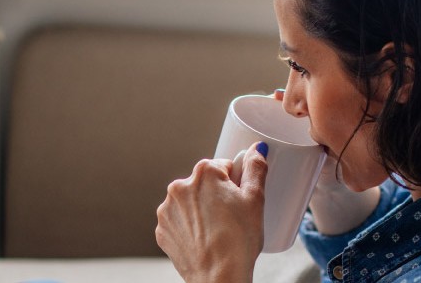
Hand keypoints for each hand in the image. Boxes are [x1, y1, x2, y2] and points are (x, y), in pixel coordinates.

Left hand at [156, 142, 268, 282]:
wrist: (218, 277)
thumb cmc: (239, 241)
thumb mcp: (256, 200)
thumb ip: (256, 169)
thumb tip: (257, 150)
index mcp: (204, 173)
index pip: (224, 166)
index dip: (236, 183)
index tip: (240, 199)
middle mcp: (179, 186)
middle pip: (204, 183)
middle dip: (217, 195)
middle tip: (232, 218)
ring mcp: (167, 209)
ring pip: (190, 202)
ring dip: (202, 210)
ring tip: (218, 231)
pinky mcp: (162, 230)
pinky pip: (179, 221)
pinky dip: (190, 227)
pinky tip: (204, 239)